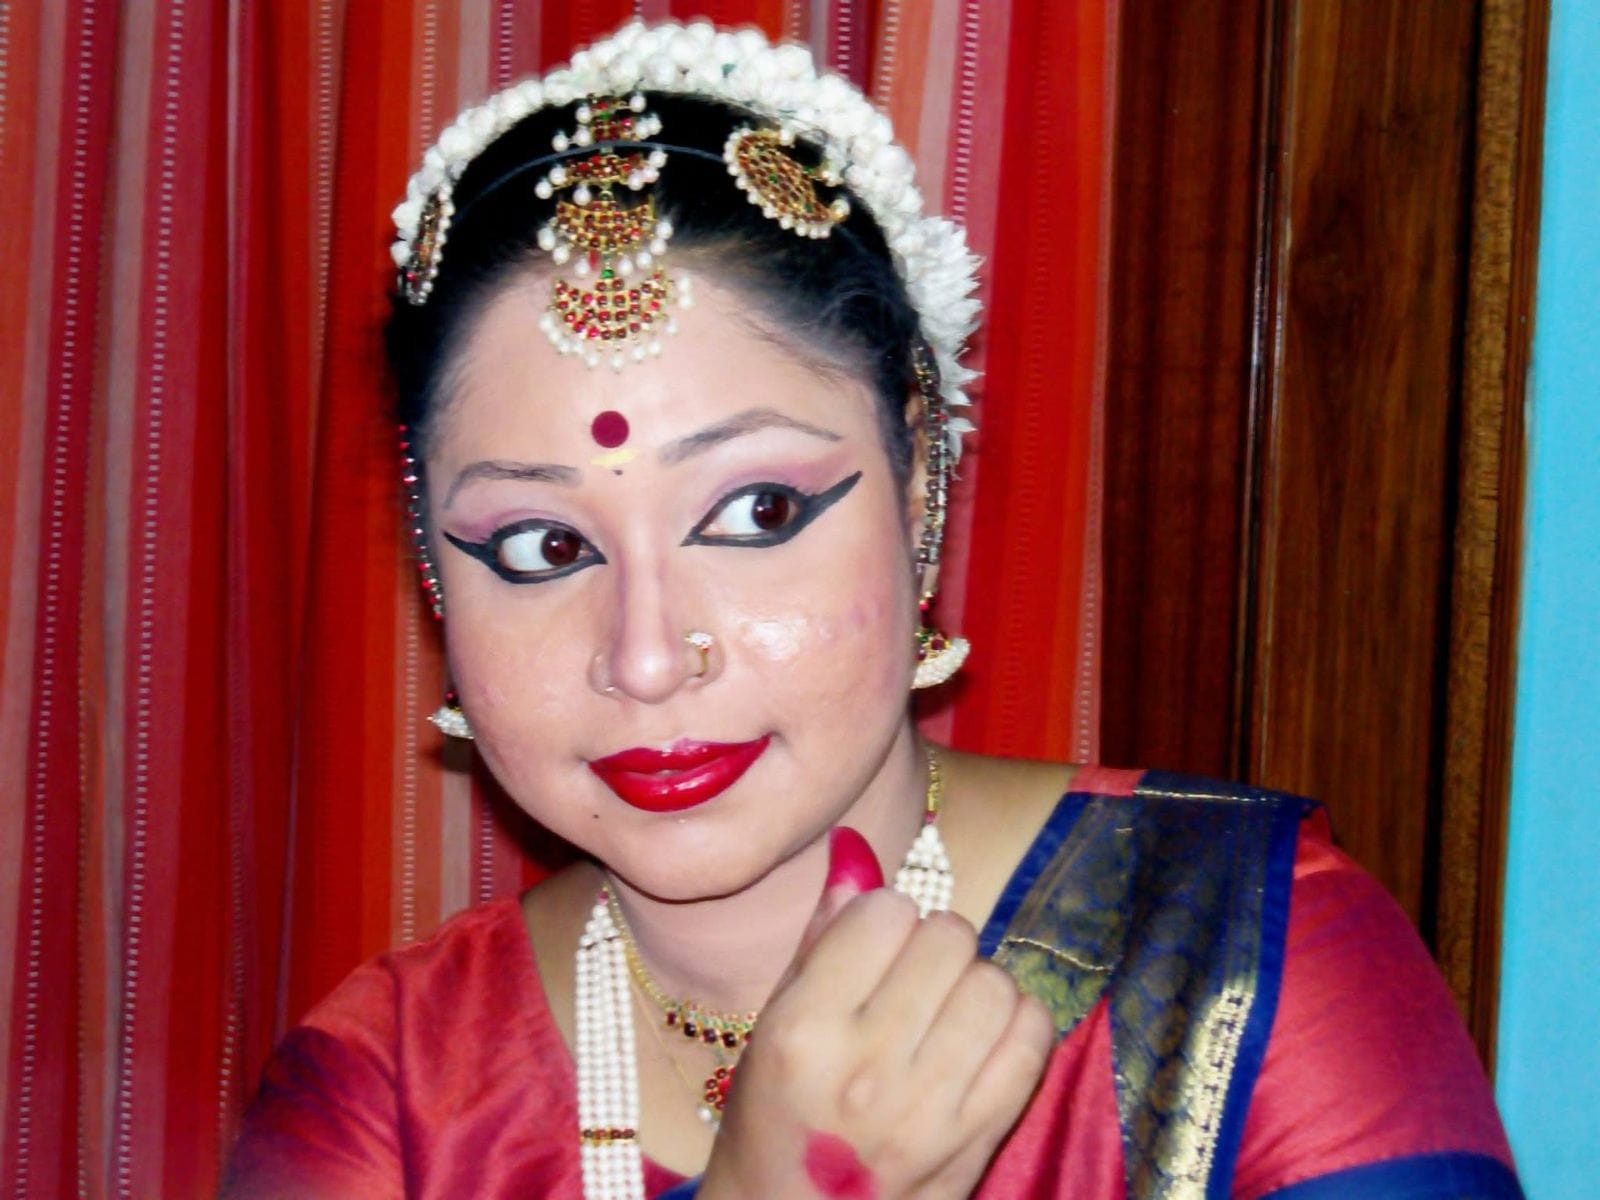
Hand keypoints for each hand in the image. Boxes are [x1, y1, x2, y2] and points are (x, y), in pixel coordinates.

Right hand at [698, 828, 1054, 1199]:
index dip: (882, 919)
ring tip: (945, 1008)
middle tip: (911, 979)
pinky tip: (980, 1036)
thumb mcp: (775, 1021)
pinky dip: (1016, 1021)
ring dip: (975, 982)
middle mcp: (866, 1069)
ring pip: (994, 983)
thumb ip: (821, 934)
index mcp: (803, 1031)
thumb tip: (856, 845)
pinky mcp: (977, 1141)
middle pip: (947, 938)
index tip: (870, 945)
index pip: (884, 913)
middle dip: (933, 944)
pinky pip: (1032, 1038)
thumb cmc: (773, 1114)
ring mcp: (928, 1110)